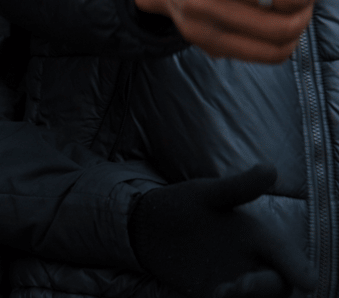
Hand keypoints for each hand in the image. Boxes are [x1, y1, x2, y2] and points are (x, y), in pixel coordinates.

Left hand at [130, 165, 313, 297]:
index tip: (307, 281)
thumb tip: (270, 169)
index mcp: (256, 235)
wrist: (147, 226)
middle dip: (266, 288)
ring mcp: (232, 280)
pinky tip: (212, 295)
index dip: (297, 266)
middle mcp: (250, 261)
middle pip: (277, 285)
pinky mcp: (210, 294)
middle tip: (240, 285)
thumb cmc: (184, 205)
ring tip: (220, 291)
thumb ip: (239, 187)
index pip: (285, 254)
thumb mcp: (208, 193)